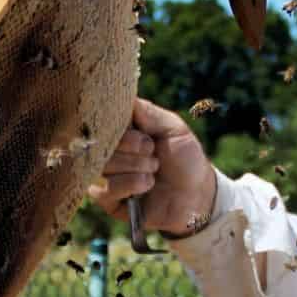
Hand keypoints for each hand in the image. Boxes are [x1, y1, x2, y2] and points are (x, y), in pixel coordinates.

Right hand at [89, 98, 216, 235]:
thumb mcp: (173, 128)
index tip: (145, 136)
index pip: (102, 121)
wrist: (197, 195)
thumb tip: (123, 95)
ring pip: (102, 166)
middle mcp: (109, 151)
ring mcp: (105, 176)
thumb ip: (148, 113)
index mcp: (121, 131)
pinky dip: (129, 184)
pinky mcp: (107, 201)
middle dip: (132, 149)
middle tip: (153, 153)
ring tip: (153, 170)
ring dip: (134, 167)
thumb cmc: (185, 159)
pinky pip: (103, 190)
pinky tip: (146, 185)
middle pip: (99, 144)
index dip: (120, 127)